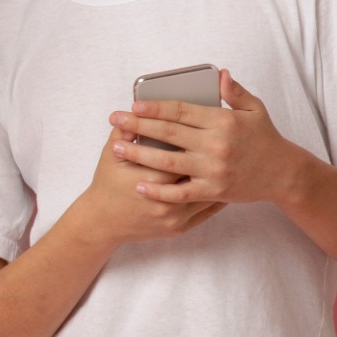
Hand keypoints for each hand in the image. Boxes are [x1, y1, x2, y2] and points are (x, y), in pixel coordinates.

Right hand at [67, 125, 226, 248]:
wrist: (102, 223)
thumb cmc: (106, 185)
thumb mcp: (110, 156)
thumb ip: (124, 132)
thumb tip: (137, 110)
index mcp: (152, 178)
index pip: (181, 152)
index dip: (193, 137)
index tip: (206, 125)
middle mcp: (168, 200)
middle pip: (198, 171)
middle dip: (212, 155)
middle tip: (225, 139)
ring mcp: (175, 216)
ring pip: (208, 193)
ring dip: (220, 176)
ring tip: (233, 159)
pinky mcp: (180, 227)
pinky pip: (206, 211)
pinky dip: (218, 196)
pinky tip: (224, 182)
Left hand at [111, 72, 314, 205]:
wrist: (284, 174)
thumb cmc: (265, 138)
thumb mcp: (255, 110)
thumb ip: (235, 92)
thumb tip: (220, 74)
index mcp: (223, 121)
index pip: (181, 111)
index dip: (155, 107)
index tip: (134, 104)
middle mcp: (216, 145)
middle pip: (168, 133)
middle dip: (138, 126)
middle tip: (114, 120)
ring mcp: (214, 170)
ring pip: (168, 162)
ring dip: (140, 155)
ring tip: (117, 149)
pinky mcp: (214, 191)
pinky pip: (180, 193)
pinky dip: (159, 191)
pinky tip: (139, 185)